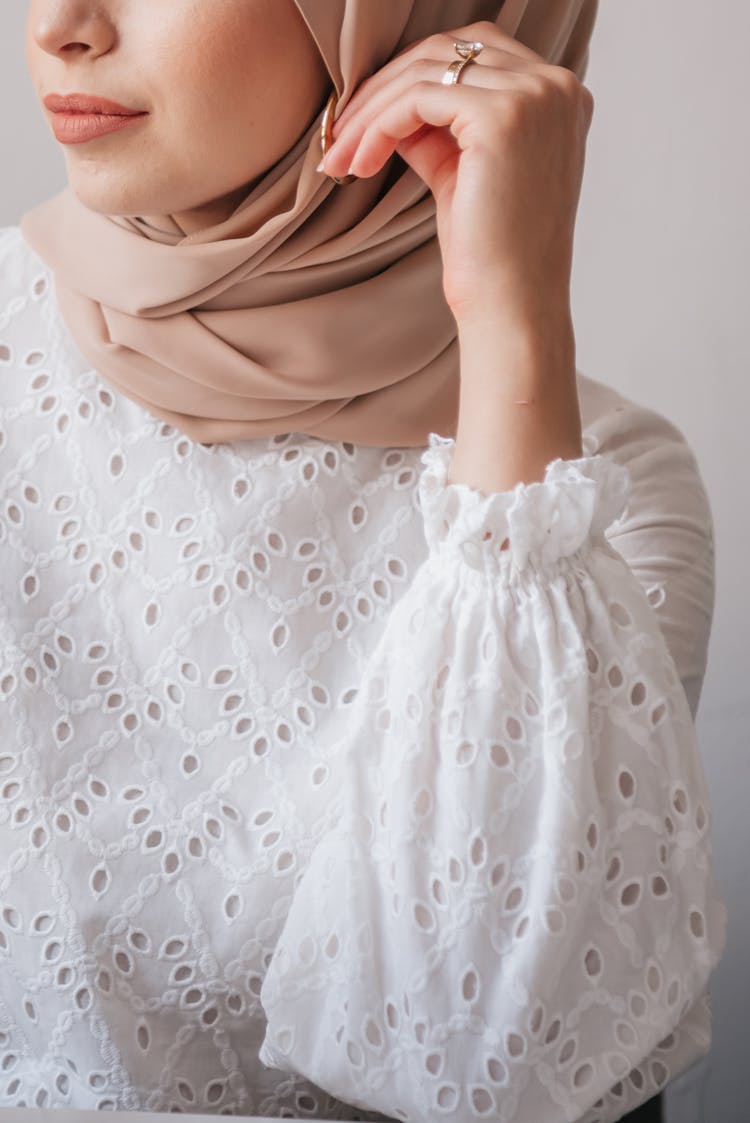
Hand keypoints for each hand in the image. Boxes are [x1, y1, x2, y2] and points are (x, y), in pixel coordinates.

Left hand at [320, 20, 593, 328]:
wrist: (511, 306)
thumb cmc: (489, 254)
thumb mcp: (461, 172)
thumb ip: (437, 129)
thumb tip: (387, 99)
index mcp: (558, 96)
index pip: (474, 52)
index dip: (411, 80)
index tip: (365, 122)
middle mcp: (555, 86)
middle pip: (448, 50)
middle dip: (383, 88)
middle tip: (340, 136)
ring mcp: (534, 97)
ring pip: (425, 71)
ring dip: (370, 111)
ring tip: (340, 157)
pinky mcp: (502, 116)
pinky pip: (416, 99)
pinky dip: (378, 126)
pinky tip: (360, 163)